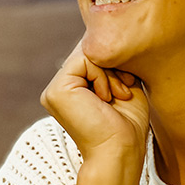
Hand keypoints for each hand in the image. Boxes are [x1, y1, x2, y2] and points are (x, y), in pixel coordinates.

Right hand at [41, 40, 149, 165]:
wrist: (122, 152)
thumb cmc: (127, 125)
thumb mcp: (122, 84)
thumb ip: (111, 61)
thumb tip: (108, 32)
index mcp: (72, 89)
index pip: (93, 55)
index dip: (115, 62)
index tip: (129, 85)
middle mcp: (60, 89)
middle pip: (89, 50)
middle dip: (114, 65)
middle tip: (124, 91)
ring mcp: (54, 90)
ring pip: (88, 53)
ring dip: (111, 72)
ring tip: (118, 95)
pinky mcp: (56, 90)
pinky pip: (84, 60)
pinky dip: (102, 75)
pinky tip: (105, 98)